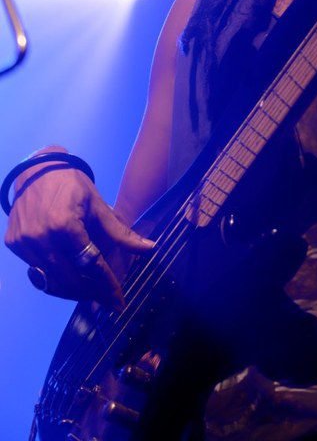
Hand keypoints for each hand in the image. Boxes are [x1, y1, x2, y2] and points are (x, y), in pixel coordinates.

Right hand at [4, 146, 153, 308]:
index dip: (107, 283)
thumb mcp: (98, 204)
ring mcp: (24, 242)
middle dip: (92, 293)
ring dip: (73, 291)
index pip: (90, 263)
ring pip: (51, 281)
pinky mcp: (14, 244)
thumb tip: (149, 249)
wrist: (37, 170)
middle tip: (107, 300)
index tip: (119, 299)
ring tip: (92, 294)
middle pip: (70, 279)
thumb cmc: (71, 184)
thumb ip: (120, 232)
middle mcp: (41, 237)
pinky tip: (70, 281)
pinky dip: (54, 280)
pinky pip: (36, 272)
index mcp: (64, 224)